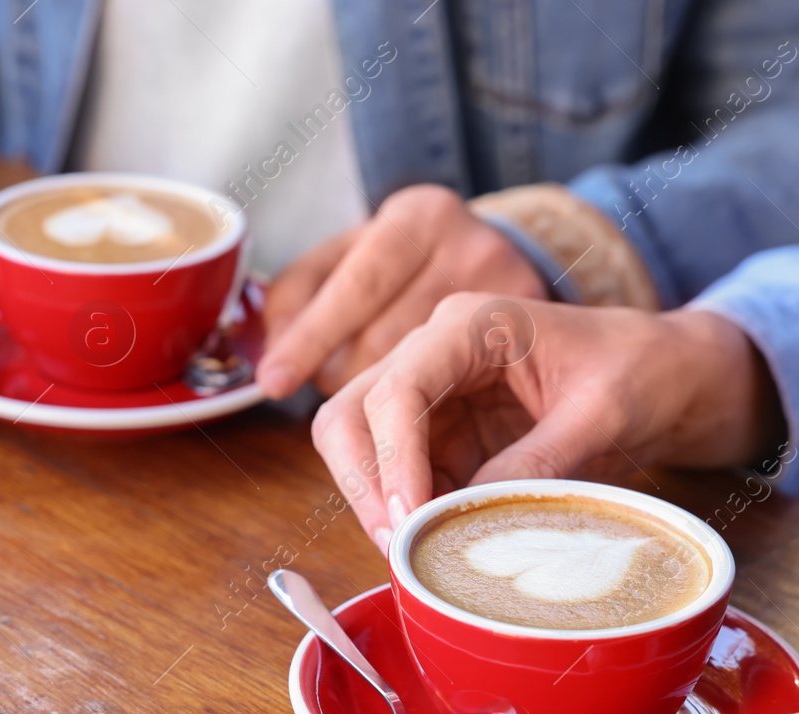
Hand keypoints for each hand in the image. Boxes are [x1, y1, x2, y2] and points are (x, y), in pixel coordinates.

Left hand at [256, 184, 544, 398]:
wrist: (504, 259)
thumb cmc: (410, 263)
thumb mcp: (353, 254)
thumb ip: (302, 293)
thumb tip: (270, 350)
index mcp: (420, 216)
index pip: (357, 286)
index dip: (310, 339)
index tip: (273, 381)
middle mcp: (471, 247)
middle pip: (382, 340)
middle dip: (338, 372)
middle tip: (324, 382)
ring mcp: (508, 295)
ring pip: (413, 376)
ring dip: (372, 396)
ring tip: (367, 389)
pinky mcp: (528, 339)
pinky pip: (453, 394)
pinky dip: (414, 411)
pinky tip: (406, 405)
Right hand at [310, 292, 780, 550]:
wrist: (665, 374)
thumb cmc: (639, 370)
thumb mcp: (600, 414)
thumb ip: (539, 460)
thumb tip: (468, 517)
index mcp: (468, 324)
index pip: (397, 389)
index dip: (392, 458)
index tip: (409, 519)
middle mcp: (431, 352)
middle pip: (348, 416)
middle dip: (363, 484)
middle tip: (397, 548)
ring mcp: (431, 397)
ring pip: (363, 453)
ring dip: (382, 506)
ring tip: (422, 556)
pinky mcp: (442, 437)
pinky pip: (402, 481)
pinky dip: (411, 515)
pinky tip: (440, 544)